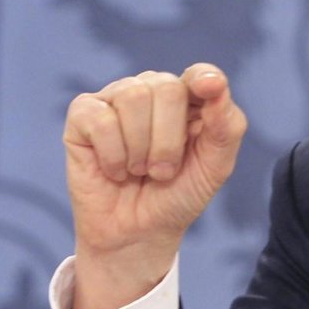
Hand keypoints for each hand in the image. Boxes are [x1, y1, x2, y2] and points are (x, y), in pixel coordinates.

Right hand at [62, 63, 246, 308]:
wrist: (138, 233)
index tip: (208, 88)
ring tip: (139, 171)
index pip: (200, 75)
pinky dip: (113, 155)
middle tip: (163, 171)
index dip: (204, 80)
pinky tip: (115, 170)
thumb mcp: (214, 167)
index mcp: (189, 98)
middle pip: (166, 87)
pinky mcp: (83, 114)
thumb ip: (225, 125)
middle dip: (169, 141)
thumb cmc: (178, 194)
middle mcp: (151, 90)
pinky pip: (100, 119)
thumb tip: (216, 82)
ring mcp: (115, 98)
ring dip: (141, 149)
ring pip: (133, 97)